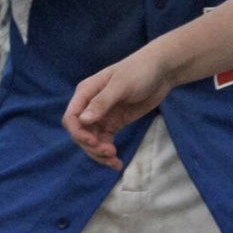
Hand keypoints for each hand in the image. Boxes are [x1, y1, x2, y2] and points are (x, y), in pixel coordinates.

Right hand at [63, 49, 175, 168]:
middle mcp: (90, 106)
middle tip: (109, 152)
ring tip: (115, 160)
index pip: (71, 117)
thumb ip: (102, 102)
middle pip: (80, 133)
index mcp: (86, 93)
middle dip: (91, 146)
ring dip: (99, 153)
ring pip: (92, 140)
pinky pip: (105, 141)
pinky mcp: (114, 123)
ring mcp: (102, 116)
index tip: (94, 143)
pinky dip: (108, 153)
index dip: (78, 133)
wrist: (161, 71)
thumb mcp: (121, 85)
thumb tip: (83, 121)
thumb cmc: (139, 71)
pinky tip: (117, 162)